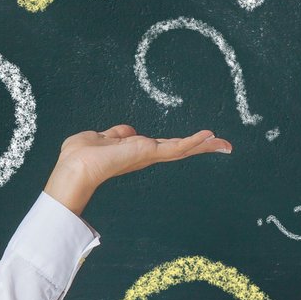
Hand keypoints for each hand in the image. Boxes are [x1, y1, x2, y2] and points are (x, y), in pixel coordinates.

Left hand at [43, 124, 231, 217]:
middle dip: (200, 146)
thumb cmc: (80, 155)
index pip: (162, 146)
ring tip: (224, 143)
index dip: (179, 143)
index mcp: (134, 151)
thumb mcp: (98, 138)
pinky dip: (193, 142)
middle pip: (178, 149)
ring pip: (181, 148)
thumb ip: (115, 135)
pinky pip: (176, 147)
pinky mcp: (150, 153)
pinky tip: (210, 137)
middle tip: (223, 144)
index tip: (197, 141)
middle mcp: (145, 155)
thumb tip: (127, 132)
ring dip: (203, 145)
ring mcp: (149, 155)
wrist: (76, 168)